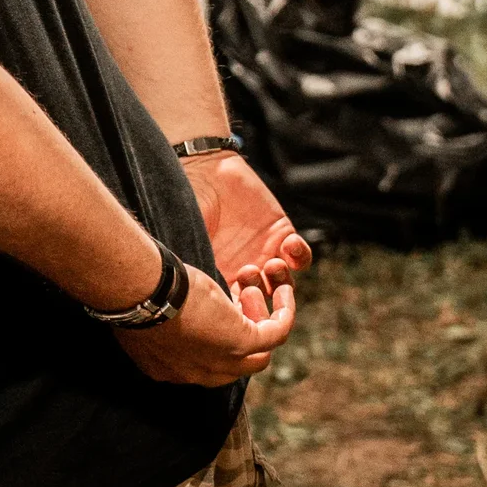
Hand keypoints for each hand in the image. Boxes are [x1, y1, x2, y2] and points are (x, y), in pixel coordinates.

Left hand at [118, 263, 295, 387]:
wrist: (138, 290)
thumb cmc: (132, 291)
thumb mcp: (145, 314)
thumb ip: (157, 322)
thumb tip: (162, 309)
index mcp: (169, 370)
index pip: (201, 366)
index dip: (213, 341)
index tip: (214, 310)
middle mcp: (197, 374)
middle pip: (235, 367)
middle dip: (240, 334)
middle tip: (238, 299)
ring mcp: (222, 362)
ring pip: (259, 356)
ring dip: (262, 323)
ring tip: (252, 291)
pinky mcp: (242, 342)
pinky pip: (276, 333)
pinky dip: (283, 313)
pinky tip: (281, 292)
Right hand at [186, 147, 310, 302]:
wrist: (204, 169)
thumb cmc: (189, 207)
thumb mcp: (186, 244)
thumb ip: (196, 276)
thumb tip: (201, 312)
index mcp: (218, 280)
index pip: (236, 311)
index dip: (241, 316)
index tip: (237, 307)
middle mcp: (242, 272)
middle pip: (264, 302)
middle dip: (261, 300)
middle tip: (248, 280)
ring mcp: (264, 253)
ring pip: (284, 284)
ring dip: (282, 280)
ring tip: (270, 263)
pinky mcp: (281, 234)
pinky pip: (301, 258)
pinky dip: (299, 257)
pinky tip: (288, 246)